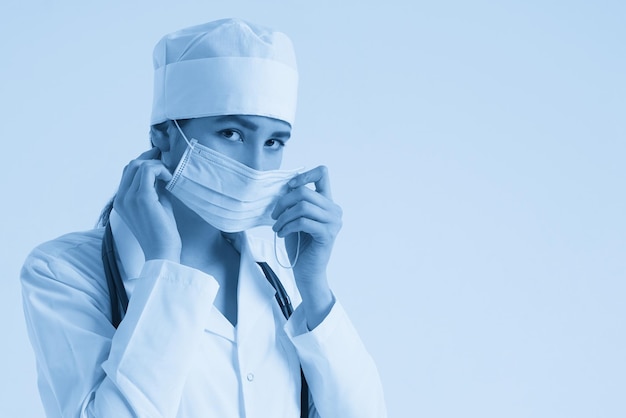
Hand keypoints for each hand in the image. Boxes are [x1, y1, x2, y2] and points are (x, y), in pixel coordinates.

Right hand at [113, 147, 180, 261]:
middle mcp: (121, 198)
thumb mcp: (155, 203)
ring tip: (169, 175)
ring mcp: (129, 198)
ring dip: (157, 166)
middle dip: (150, 159)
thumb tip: (160, 170)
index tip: (158, 158)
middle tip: (165, 162)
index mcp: (121, 201)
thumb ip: (153, 187)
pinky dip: (160, 170)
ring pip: (139, 165)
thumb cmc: (161, 231)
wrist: (162, 251)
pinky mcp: (142, 198)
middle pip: (131, 165)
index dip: (143, 161)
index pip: (128, 172)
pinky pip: (149, 171)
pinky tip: (169, 178)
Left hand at [271, 165, 342, 285]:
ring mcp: (333, 222)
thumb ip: (294, 201)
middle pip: (304, 191)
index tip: (289, 187)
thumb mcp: (295, 218)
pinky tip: (281, 233)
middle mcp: (334, 209)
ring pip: (302, 207)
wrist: (307, 271)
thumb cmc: (300, 245)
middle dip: (283, 202)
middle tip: (274, 215)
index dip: (303, 175)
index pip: (322, 173)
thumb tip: (285, 186)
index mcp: (327, 202)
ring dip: (284, 217)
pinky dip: (287, 227)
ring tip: (277, 227)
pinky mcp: (327, 234)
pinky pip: (303, 222)